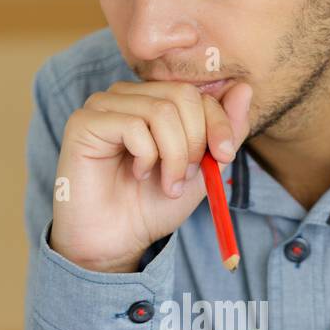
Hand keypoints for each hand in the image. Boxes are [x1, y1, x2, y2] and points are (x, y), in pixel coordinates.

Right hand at [51, 79, 252, 271]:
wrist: (118, 240)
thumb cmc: (153, 204)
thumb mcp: (202, 168)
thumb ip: (225, 131)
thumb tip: (245, 89)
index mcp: (153, 100)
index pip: (196, 92)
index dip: (218, 123)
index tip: (224, 157)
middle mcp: (127, 95)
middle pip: (182, 96)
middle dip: (194, 143)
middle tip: (185, 177)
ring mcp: (103, 105)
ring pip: (160, 112)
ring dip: (173, 156)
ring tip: (166, 183)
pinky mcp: (84, 122)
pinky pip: (133, 126)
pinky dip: (146, 157)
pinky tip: (137, 175)